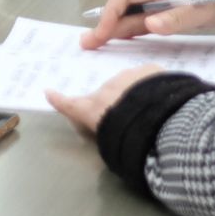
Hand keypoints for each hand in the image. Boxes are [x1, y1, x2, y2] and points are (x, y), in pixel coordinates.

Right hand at [47, 66, 161, 138]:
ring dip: (136, 94)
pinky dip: (153, 87)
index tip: (49, 91)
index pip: (71, 105)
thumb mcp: (111, 145)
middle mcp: (107, 88)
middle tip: (130, 118)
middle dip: (115, 102)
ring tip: (150, 110)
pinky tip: (165, 100)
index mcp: (94, 109)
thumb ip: (106, 134)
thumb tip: (112, 137)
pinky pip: (149, 79)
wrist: (157, 119)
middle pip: (108, 94)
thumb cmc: (129, 138)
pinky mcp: (149, 70)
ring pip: (130, 84)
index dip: (59, 100)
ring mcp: (129, 76)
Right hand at [82, 0, 214, 47]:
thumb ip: (177, 17)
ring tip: (98, 43)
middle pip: (125, 3)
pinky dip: (132, 26)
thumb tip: (147, 25)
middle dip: (106, 22)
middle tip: (87, 43)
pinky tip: (124, 37)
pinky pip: (147, 14)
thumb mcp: (205, 8)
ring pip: (134, 9)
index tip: (99, 35)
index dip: (109, 14)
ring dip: (116, 25)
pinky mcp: (174, 4)